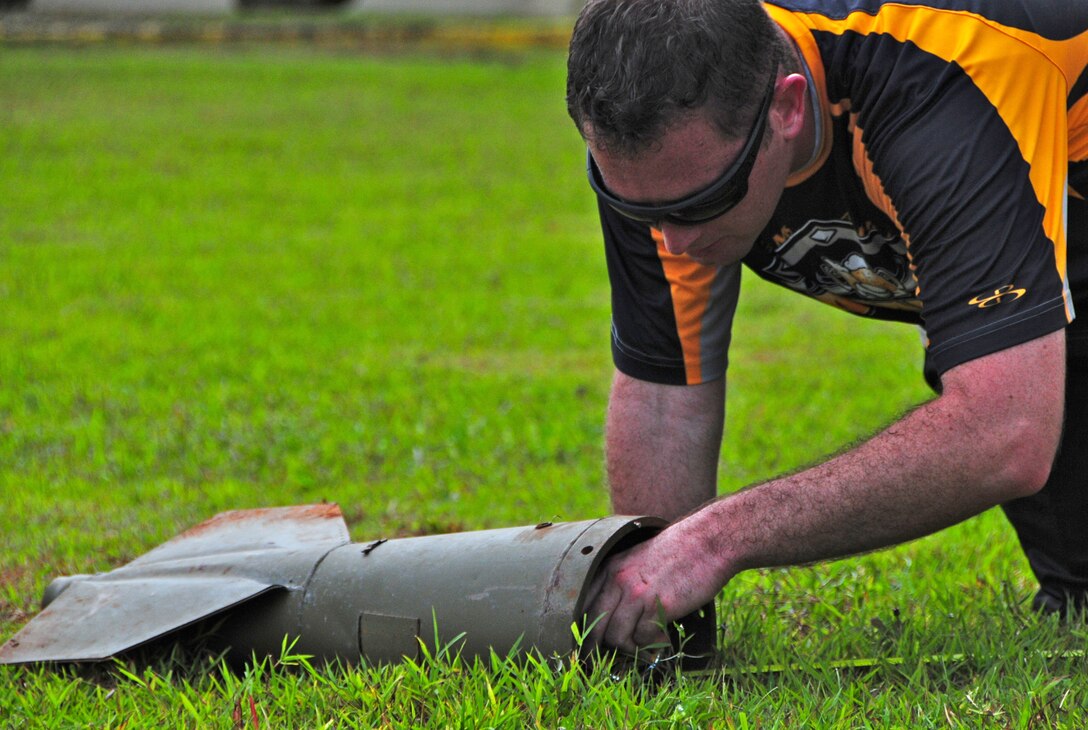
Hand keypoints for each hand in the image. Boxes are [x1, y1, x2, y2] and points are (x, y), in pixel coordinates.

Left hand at [584, 521, 724, 655]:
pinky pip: (642, 639)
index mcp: (610, 567)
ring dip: (630, 647)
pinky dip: (652, 644)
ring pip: (616, 636)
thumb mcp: (639, 559)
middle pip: (594, 624)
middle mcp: (617, 579)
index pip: (584, 602)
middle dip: (597, 646)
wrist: (707, 542)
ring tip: (645, 644)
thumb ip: (622, 581)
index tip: (589, 643)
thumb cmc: (678, 552)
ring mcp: (635, 593)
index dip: (584, 627)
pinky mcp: (656, 606)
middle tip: (607, 659)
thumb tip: (614, 616)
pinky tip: (663, 637)